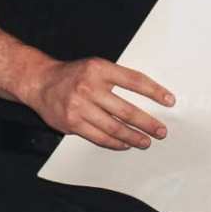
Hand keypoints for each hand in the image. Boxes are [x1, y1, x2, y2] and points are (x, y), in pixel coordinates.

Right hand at [25, 56, 170, 150]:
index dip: (154, 91)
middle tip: (160, 131)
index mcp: (99, 68)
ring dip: (133, 136)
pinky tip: (125, 144)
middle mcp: (89, 87)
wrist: (40, 82)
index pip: (134, 81)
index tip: (169, 101)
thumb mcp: (95, 67)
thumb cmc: (73, 75)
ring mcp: (79, 106)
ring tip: (145, 141)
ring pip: (113, 127)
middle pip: (125, 109)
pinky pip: (99, 137)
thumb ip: (116, 78)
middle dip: (147, 122)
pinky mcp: (72, 123)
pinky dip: (115, 142)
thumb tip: (147, 96)